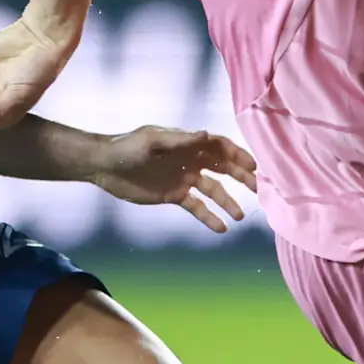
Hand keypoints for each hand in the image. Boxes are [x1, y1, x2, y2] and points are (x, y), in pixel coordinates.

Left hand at [89, 126, 258, 231]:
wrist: (104, 166)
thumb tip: (206, 135)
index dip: (238, 155)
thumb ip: (180, 141)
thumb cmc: (127, 147)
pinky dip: (209, 217)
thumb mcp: (152, 141)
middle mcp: (191, 160)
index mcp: (188, 143)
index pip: (220, 147)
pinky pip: (197, 207)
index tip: (254, 167)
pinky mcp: (174, 196)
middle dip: (242, 178)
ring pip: (213, 191)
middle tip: (259, 190)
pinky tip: (221, 228)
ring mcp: (184, 179)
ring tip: (240, 215)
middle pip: (223, 168)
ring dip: (228, 202)